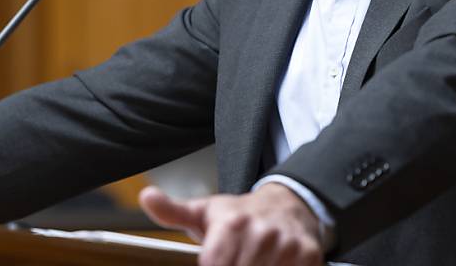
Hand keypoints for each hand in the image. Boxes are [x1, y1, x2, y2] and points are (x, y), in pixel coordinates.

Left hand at [139, 183, 327, 265]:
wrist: (287, 205)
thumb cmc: (240, 214)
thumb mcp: (204, 211)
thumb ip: (172, 211)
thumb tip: (146, 197)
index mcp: (230, 225)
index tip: (213, 263)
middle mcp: (260, 235)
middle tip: (232, 260)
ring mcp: (286, 248)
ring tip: (248, 261)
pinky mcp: (308, 258)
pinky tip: (268, 264)